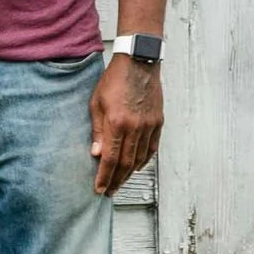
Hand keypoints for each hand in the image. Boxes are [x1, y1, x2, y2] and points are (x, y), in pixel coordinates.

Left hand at [89, 52, 161, 195]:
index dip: (104, 177)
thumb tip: (96, 154)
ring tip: (121, 182)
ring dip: (129, 173)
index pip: (109, 159)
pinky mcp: (158, 122)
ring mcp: (148, 126)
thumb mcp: (97, 103)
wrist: (139, 62)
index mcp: (116, 123)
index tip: (100, 189)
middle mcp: (134, 128)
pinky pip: (151, 148)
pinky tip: (137, 166)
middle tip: (110, 191)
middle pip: (125, 163)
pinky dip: (144, 160)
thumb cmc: (114, 80)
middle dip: (116, 180)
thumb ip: (97, 130)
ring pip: (139, 158)